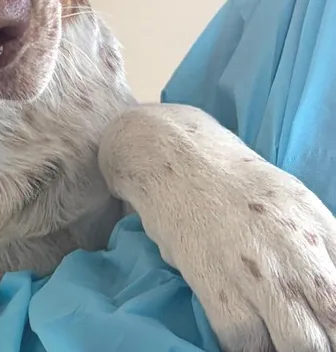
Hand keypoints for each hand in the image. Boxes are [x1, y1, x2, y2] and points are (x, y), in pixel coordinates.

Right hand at [99, 104, 335, 351]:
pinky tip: (247, 334)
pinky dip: (250, 347)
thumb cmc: (230, 178)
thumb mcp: (294, 200)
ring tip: (279, 337)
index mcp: (321, 228)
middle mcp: (298, 253)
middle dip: (326, 338)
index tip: (327, 322)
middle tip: (308, 334)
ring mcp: (257, 273)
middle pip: (335, 326)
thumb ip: (326, 244)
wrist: (166, 153)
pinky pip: (247, 346)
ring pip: (302, 347)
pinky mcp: (217, 287)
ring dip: (291, 346)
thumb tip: (330, 289)